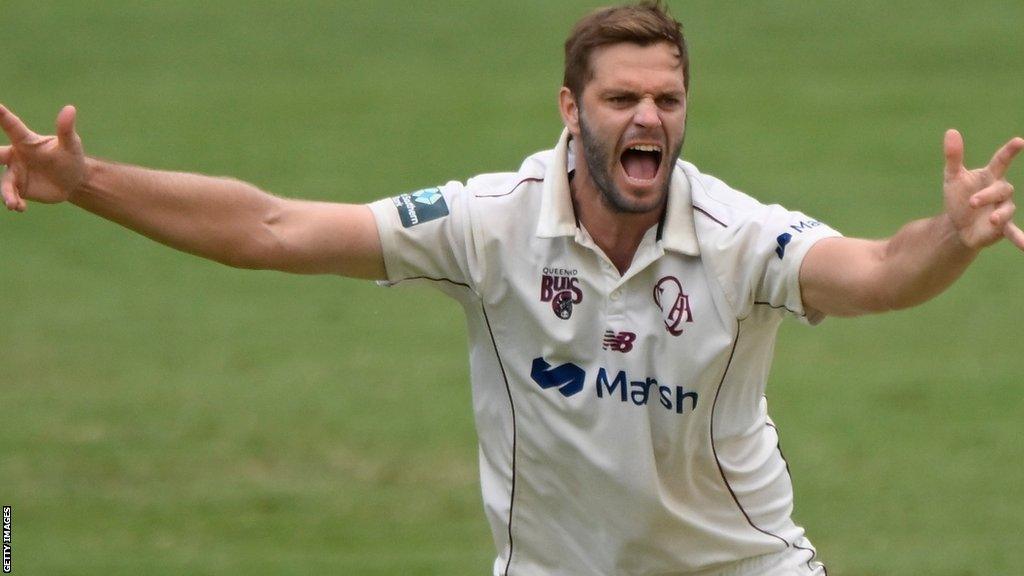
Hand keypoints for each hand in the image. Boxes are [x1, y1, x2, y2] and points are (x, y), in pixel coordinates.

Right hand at [0, 104, 86, 211]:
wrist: (73, 181)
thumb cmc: (70, 157)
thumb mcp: (71, 144)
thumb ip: (65, 129)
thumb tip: (70, 109)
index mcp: (26, 141)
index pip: (11, 126)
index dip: (1, 116)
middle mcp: (15, 155)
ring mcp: (15, 172)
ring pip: (4, 181)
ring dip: (6, 192)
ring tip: (12, 204)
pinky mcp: (19, 188)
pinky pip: (11, 195)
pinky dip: (14, 202)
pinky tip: (19, 208)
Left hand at [943, 129, 1023, 249]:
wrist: (956, 225)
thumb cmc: (958, 197)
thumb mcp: (952, 177)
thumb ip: (953, 156)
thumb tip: (951, 132)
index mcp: (990, 176)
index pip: (1001, 161)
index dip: (1009, 151)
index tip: (1019, 142)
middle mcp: (1000, 191)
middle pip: (1002, 189)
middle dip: (988, 195)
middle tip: (971, 202)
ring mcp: (1003, 209)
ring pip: (1007, 209)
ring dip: (1000, 214)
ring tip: (992, 220)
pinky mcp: (1001, 227)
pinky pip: (1013, 231)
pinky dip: (1020, 238)